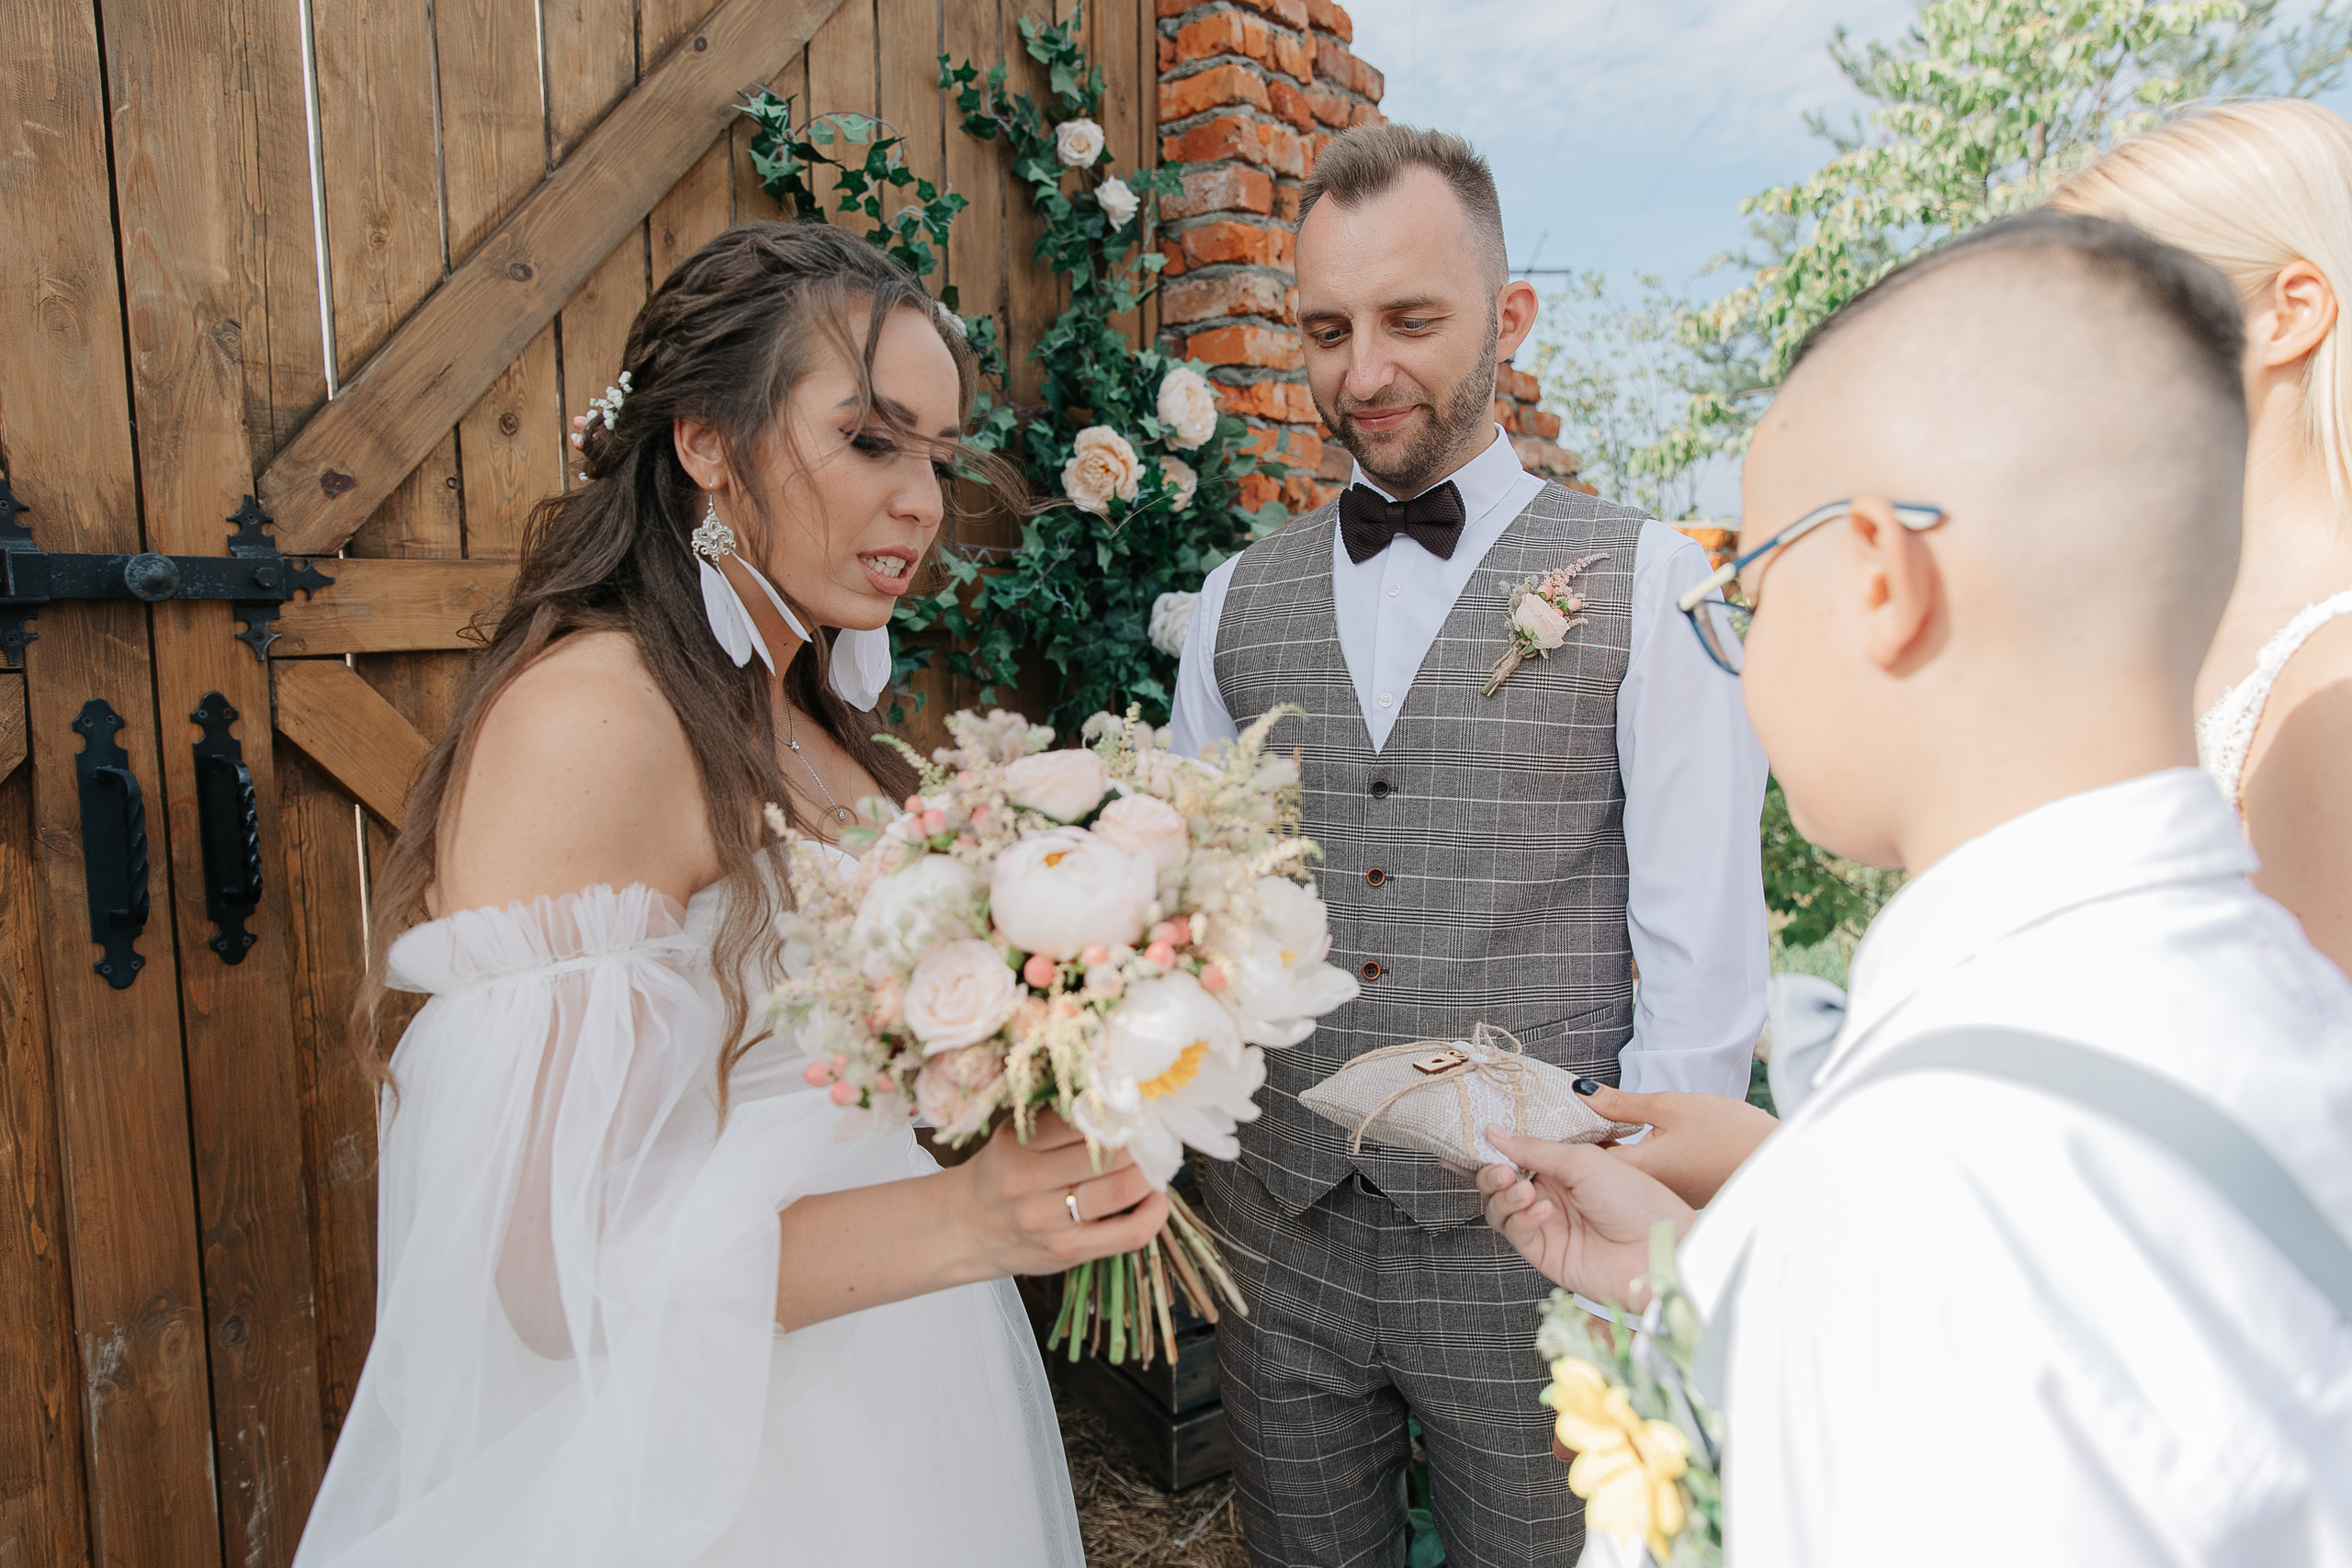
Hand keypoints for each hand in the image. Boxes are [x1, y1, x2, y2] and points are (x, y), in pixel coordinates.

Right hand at [952, 1109, 1168, 1277]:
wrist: (964, 1229)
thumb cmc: (999, 1175)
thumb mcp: (1014, 1137)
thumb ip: (1057, 1120)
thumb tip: (1118, 1099)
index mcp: (1016, 1146)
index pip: (1082, 1119)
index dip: (1119, 1111)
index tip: (1135, 1108)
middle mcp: (1028, 1184)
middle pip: (1107, 1154)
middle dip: (1140, 1141)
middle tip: (1153, 1134)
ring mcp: (1048, 1222)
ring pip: (1121, 1190)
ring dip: (1150, 1172)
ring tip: (1154, 1162)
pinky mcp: (1068, 1252)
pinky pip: (1129, 1233)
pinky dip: (1154, 1213)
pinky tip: (1156, 1198)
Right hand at [1477, 1128, 1693, 1306]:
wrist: (1661, 1251)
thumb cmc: (1638, 1201)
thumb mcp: (1585, 1161)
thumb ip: (1535, 1148)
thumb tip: (1493, 1131)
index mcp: (1563, 1165)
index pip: (1516, 1152)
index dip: (1495, 1146)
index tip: (1477, 1137)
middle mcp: (1551, 1193)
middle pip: (1500, 1181)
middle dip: (1492, 1172)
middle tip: (1499, 1169)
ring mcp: (1547, 1224)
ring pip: (1500, 1207)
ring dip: (1503, 1195)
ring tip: (1521, 1189)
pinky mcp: (1545, 1253)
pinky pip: (1516, 1233)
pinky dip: (1522, 1219)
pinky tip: (1543, 1211)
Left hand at [1581, 1083, 1776, 1207]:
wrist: (1779, 1164)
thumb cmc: (1731, 1133)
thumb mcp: (1671, 1107)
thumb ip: (1621, 1104)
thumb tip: (1581, 1093)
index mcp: (1636, 1171)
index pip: (1582, 1158)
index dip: (1565, 1136)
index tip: (1552, 1115)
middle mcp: (1644, 1194)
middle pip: (1598, 1169)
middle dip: (1584, 1143)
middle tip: (1571, 1114)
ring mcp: (1662, 1198)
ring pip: (1621, 1173)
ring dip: (1608, 1152)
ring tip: (1597, 1122)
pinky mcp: (1679, 1196)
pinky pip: (1643, 1179)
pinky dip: (1633, 1160)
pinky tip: (1634, 1139)